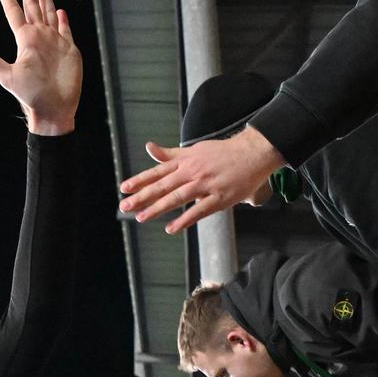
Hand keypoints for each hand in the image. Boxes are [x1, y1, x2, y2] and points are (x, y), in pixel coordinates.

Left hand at [0, 0, 82, 135]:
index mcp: (25, 40)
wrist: (54, 108)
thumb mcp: (8, 76)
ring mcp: (54, 42)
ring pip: (49, 14)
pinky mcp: (69, 49)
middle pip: (32, 7)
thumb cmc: (30, 95)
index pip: (14, 13)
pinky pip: (65, 30)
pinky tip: (60, 10)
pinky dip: (62, 19)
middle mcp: (39, 38)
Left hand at [118, 126, 285, 233]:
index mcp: (186, 162)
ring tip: (141, 217)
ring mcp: (206, 185)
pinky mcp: (220, 197)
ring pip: (178, 197)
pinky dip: (185, 219)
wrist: (253, 153)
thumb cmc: (222, 153)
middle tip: (125, 206)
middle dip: (143, 196)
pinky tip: (171, 228)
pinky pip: (199, 210)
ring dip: (158, 208)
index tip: (124, 189)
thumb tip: (149, 147)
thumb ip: (171, 154)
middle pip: (164, 185)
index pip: (159, 171)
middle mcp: (193, 172)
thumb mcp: (194, 151)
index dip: (141, 180)